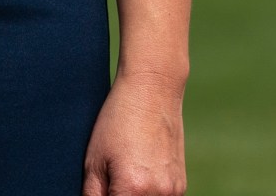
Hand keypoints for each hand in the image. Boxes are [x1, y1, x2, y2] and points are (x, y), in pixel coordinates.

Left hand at [81, 70, 187, 195]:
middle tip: (111, 179)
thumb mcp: (94, 161)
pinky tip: (138, 173)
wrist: (153, 90)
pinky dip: (148, 194)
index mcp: (132, 190)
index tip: (102, 188)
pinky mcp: (181, 186)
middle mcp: (158, 195)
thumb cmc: (117, 121)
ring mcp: (173, 192)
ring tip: (124, 172)